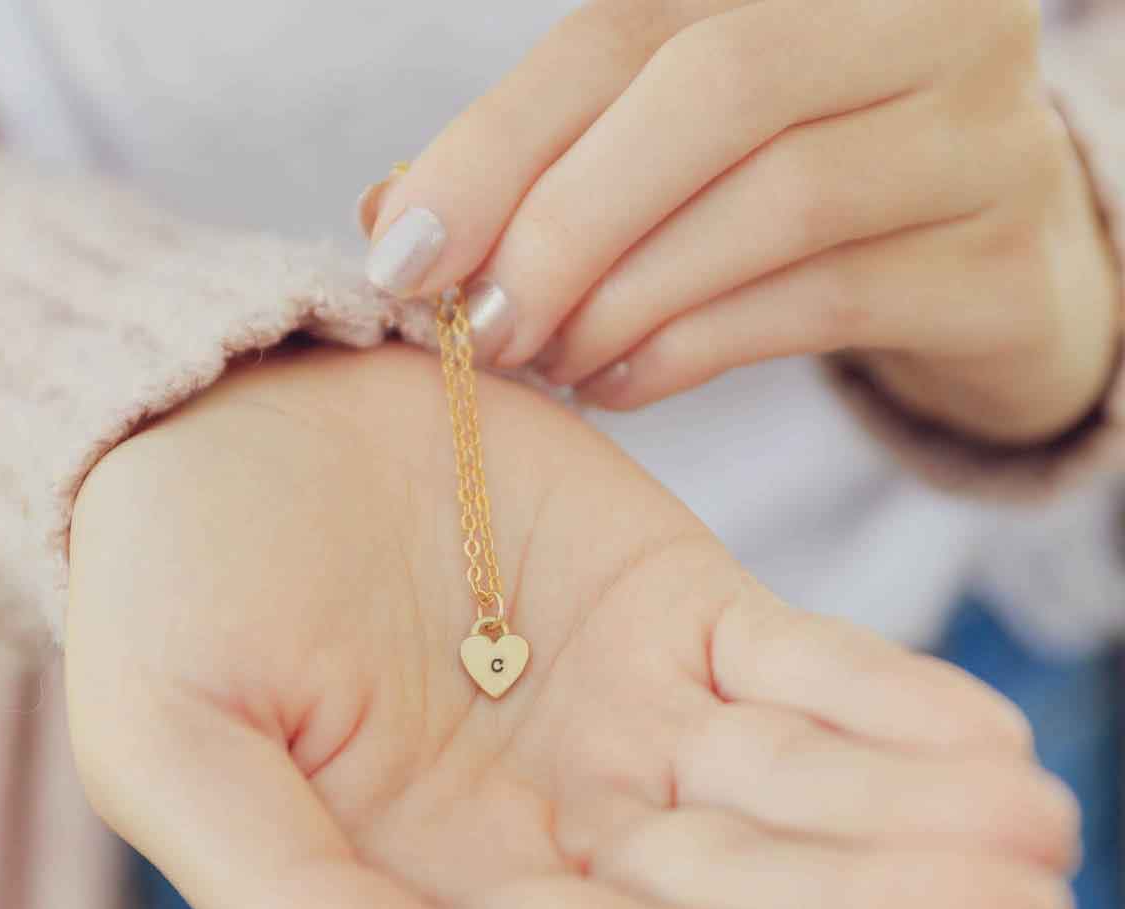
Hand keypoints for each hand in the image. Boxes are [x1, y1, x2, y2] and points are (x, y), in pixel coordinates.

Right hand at [66, 342, 1077, 908]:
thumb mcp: (176, 750)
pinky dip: (889, 701)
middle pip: (745, 894)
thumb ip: (298, 908)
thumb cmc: (170, 590)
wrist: (221, 421)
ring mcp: (634, 715)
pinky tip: (985, 739)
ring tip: (1039, 832)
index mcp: (450, 887)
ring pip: (800, 791)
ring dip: (921, 816)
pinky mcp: (676, 608)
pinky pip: (799, 666)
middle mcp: (565, 824)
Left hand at [360, 0, 1120, 444]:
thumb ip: (552, 163)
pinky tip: (620, 386)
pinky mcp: (999, 266)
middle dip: (563, 224)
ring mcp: (984, 135)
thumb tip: (395, 215)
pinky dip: (694, 350)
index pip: (622, 27)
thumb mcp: (674, 156)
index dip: (497, 143)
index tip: (406, 255)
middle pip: (707, 90)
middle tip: (482, 328)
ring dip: (626, 299)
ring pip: (774, 200)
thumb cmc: (800, 201)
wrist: (982, 275)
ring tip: (550, 363)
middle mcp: (922, 18)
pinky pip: (823, 302)